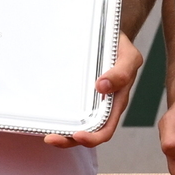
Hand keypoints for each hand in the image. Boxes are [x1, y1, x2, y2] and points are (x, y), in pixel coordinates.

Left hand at [50, 32, 142, 147]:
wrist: (109, 34)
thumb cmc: (120, 47)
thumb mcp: (128, 57)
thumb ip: (121, 73)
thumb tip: (102, 87)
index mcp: (116, 102)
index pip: (106, 129)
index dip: (92, 138)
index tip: (77, 135)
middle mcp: (102, 106)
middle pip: (87, 133)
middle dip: (69, 140)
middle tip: (51, 138)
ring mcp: (88, 101)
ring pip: (76, 125)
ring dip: (61, 133)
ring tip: (46, 134)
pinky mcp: (77, 93)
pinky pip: (69, 109)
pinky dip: (59, 117)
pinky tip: (47, 116)